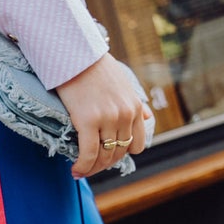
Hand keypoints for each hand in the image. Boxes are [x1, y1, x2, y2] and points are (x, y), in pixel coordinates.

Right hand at [56, 55, 151, 178]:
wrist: (76, 53)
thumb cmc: (95, 67)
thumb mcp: (124, 84)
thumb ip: (136, 103)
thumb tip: (148, 117)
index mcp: (135, 107)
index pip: (136, 145)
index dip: (122, 155)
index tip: (108, 157)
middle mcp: (125, 115)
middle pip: (118, 153)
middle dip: (105, 164)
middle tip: (91, 167)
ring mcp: (108, 118)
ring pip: (104, 156)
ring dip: (93, 168)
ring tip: (81, 170)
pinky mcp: (88, 120)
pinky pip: (88, 153)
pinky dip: (82, 166)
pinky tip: (75, 170)